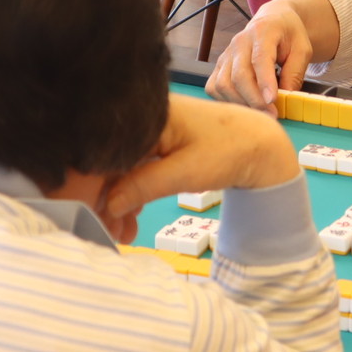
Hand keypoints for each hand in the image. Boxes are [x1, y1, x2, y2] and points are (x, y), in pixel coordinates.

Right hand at [97, 95, 301, 238]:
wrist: (258, 144)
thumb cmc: (228, 150)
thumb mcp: (186, 173)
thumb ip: (143, 186)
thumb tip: (108, 205)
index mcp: (146, 116)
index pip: (104, 153)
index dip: (93, 187)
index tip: (94, 218)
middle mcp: (140, 119)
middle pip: (108, 163)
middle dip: (105, 201)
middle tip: (109, 235)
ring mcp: (146, 131)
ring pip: (119, 170)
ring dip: (117, 202)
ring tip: (122, 235)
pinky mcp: (153, 143)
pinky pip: (132, 170)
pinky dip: (130, 195)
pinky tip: (129, 221)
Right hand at [206, 2, 313, 114]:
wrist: (274, 20)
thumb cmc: (289, 35)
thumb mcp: (302, 50)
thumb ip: (295, 73)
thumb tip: (286, 99)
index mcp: (262, 32)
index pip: (260, 59)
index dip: (265, 82)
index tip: (272, 101)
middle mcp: (240, 42)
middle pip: (239, 76)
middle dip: (255, 100)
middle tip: (272, 115)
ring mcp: (227, 53)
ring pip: (224, 84)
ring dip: (241, 103)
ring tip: (260, 113)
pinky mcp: (220, 65)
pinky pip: (214, 87)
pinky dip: (227, 100)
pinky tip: (244, 105)